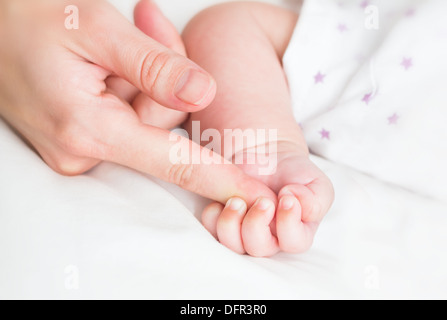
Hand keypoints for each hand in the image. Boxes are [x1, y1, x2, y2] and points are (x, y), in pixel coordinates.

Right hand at [0, 0, 275, 203]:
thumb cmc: (28, 18)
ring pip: (148, 119)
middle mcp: (83, 151)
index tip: (256, 199)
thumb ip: (154, 65)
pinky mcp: (81, 139)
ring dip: (146, 75)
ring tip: (119, 38)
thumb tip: (204, 93)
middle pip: (164, 126)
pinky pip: (129, 118)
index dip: (219, 180)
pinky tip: (110, 60)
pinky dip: (131, 85)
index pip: (174, 163)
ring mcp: (80, 148)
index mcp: (89, 128)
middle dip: (166, 75)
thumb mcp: (96, 28)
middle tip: (146, 23)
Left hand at [202, 142, 334, 256]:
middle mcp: (269, 238)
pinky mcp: (224, 222)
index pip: (294, 243)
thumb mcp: (318, 184)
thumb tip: (296, 203)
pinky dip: (212, 217)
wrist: (270, 157)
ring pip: (233, 244)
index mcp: (296, 233)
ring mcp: (243, 232)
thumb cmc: (295, 174)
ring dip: (232, 223)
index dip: (289, 224)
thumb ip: (316, 200)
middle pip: (259, 248)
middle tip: (261, 201)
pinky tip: (219, 202)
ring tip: (236, 200)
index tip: (286, 198)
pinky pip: (212, 231)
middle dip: (257, 224)